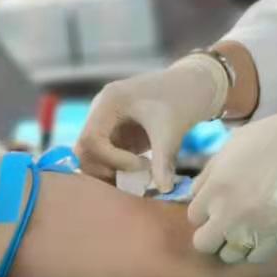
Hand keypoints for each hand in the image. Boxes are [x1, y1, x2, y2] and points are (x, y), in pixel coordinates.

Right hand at [77, 57, 228, 189]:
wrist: (192, 87)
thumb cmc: (181, 101)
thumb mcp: (171, 130)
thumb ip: (163, 160)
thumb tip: (164, 189)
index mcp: (109, 102)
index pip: (91, 138)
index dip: (111, 158)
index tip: (142, 165)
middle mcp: (100, 111)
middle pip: (84, 150)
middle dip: (106, 169)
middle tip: (135, 179)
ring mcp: (105, 124)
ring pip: (90, 158)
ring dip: (109, 173)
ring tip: (139, 179)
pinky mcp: (114, 135)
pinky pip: (104, 159)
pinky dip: (117, 172)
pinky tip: (140, 176)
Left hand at [186, 105, 276, 263]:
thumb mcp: (234, 144)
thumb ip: (212, 171)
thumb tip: (200, 190)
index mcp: (215, 187)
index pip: (194, 215)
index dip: (206, 210)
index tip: (220, 204)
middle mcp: (228, 212)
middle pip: (204, 243)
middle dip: (213, 234)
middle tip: (228, 222)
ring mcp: (253, 229)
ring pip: (229, 256)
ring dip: (235, 245)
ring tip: (248, 230)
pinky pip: (256, 258)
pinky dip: (257, 250)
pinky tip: (265, 234)